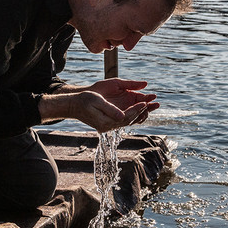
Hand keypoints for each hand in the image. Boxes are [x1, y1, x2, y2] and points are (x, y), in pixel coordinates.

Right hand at [37, 79, 159, 132]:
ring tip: (151, 106)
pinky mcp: (107, 123)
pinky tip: (139, 109)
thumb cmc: (84, 101)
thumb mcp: (97, 102)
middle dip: (143, 111)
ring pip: (128, 121)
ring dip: (140, 113)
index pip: (126, 116)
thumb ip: (110, 109)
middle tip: (154, 103)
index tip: (145, 101)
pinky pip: (124, 120)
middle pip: (130, 120)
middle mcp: (108, 126)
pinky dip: (133, 114)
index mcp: (106, 122)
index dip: (136, 109)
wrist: (73, 105)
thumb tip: (123, 115)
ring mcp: (108, 126)